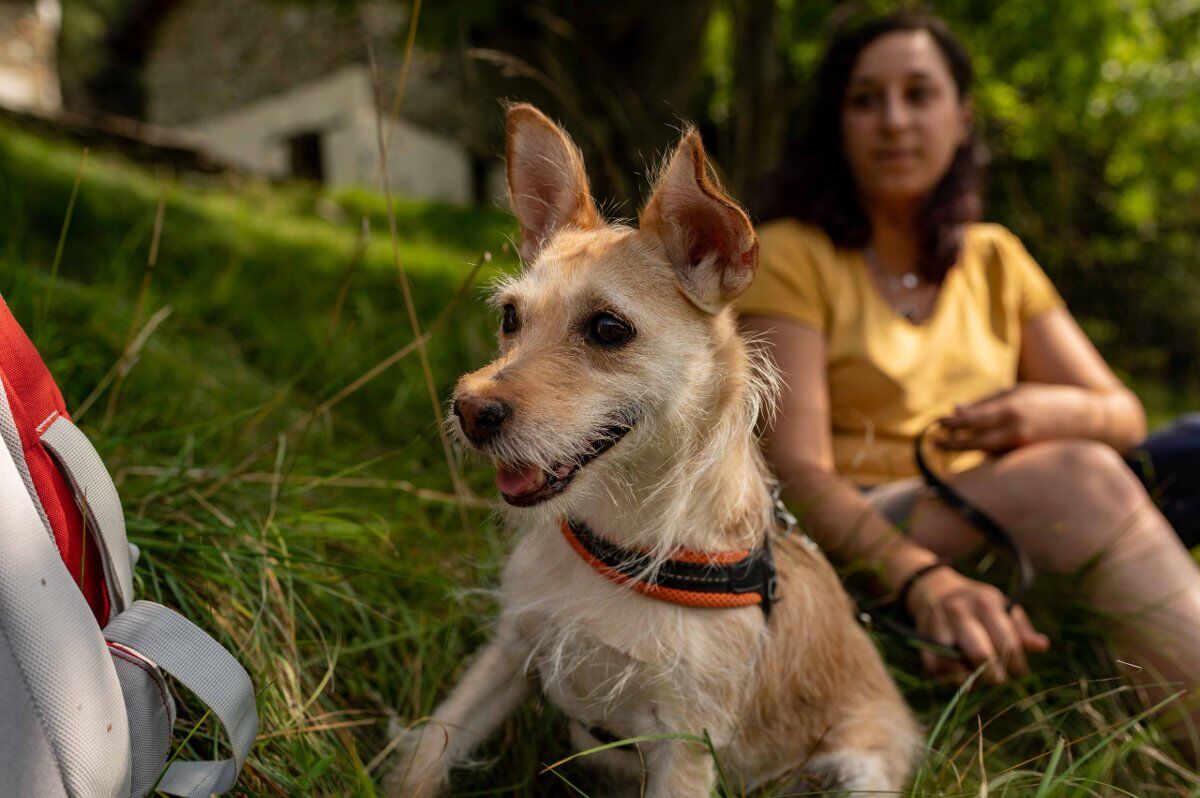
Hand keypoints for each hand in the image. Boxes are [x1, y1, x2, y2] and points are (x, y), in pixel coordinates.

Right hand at [906, 566, 1049, 684]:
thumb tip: (1042, 646)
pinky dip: (948, 678)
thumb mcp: (1002, 608)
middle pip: (980, 654)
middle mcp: (959, 611)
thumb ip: (1021, 629)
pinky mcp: (922, 637)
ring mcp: (937, 624)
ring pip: (954, 664)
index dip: (1017, 664)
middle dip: (994, 676)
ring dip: (969, 679)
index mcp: (985, 603)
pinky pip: (934, 667)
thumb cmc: (978, 605)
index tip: (1021, 674)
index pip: (1007, 642)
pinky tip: (961, 677)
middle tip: (1000, 681)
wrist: (934, 589)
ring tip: (980, 681)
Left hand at [937, 384, 1085, 452]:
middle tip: (935, 443)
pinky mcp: (1029, 459)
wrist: (1088, 420)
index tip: (937, 425)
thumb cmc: (1046, 400)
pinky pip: (1002, 459)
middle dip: (952, 444)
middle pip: (974, 443)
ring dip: (969, 449)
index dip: (951, 424)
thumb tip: (956, 410)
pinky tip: (984, 450)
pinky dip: (990, 455)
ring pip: (986, 453)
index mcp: (1011, 409)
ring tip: (954, 443)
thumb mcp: (1017, 393)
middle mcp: (1015, 431)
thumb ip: (986, 402)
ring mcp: (1023, 448)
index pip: (971, 420)